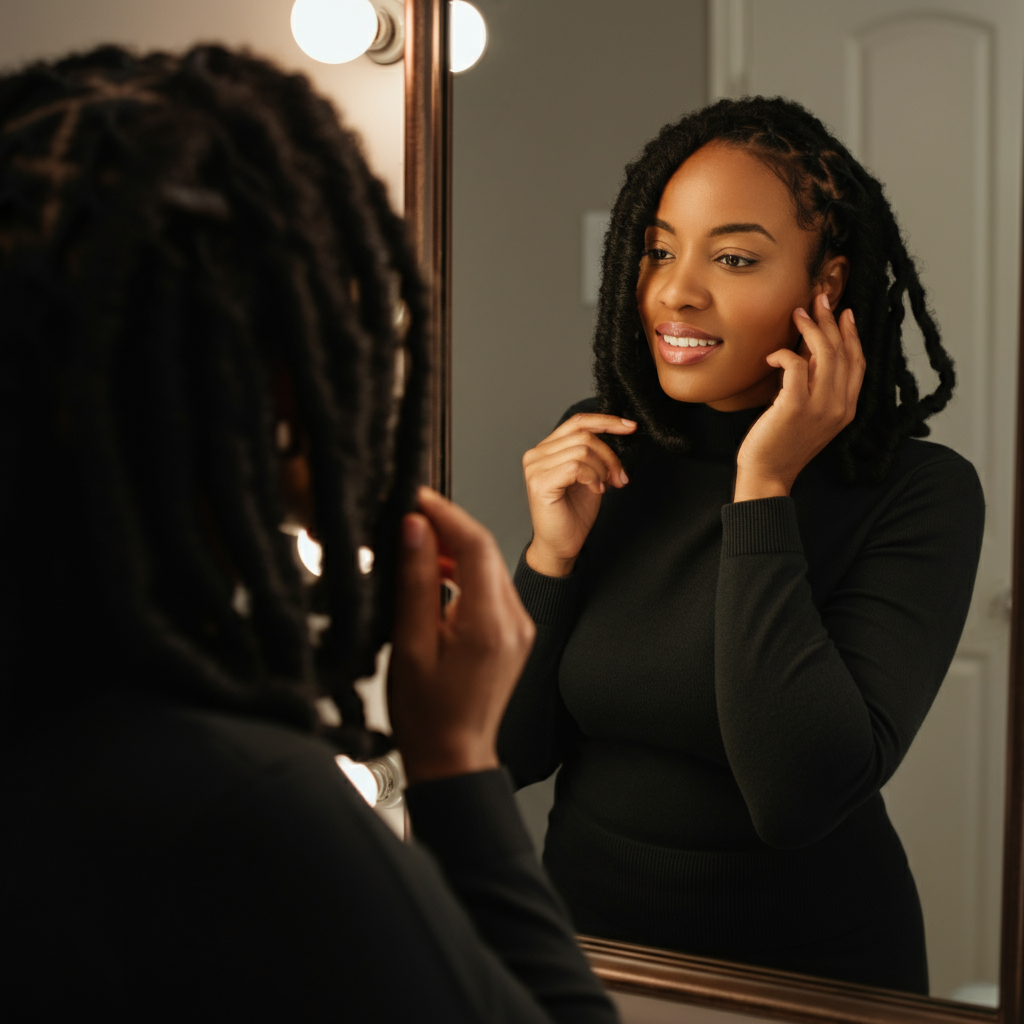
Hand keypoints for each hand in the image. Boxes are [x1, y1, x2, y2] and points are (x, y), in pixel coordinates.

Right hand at [388, 487, 535, 783]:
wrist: (453, 757)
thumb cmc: (426, 714)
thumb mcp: (409, 643)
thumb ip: (416, 581)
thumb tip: (415, 528)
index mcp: (489, 623)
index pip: (475, 545)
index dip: (445, 513)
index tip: (417, 497)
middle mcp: (514, 621)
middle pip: (485, 551)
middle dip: (449, 527)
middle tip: (410, 515)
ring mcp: (519, 628)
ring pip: (489, 567)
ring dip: (456, 550)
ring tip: (415, 546)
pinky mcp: (515, 634)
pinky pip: (491, 589)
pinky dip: (465, 574)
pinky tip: (437, 577)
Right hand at [522, 413, 636, 576]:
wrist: (561, 545)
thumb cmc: (572, 515)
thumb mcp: (590, 476)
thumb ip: (595, 455)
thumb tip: (618, 435)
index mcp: (547, 449)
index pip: (577, 422)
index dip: (606, 421)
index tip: (630, 427)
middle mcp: (536, 454)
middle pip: (584, 436)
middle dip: (610, 456)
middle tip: (619, 478)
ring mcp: (535, 467)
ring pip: (583, 450)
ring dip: (602, 470)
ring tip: (604, 486)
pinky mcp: (540, 483)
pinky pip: (576, 467)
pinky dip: (593, 478)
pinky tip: (595, 490)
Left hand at [734, 293, 864, 501]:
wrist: (767, 474)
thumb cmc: (781, 443)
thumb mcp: (807, 413)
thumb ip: (815, 386)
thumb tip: (809, 350)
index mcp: (847, 408)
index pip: (858, 363)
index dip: (852, 335)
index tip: (845, 313)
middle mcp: (839, 406)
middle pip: (842, 352)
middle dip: (831, 321)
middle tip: (819, 299)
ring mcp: (820, 407)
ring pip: (824, 354)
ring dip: (811, 328)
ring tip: (798, 312)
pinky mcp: (795, 406)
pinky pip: (795, 365)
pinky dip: (784, 354)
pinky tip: (772, 357)